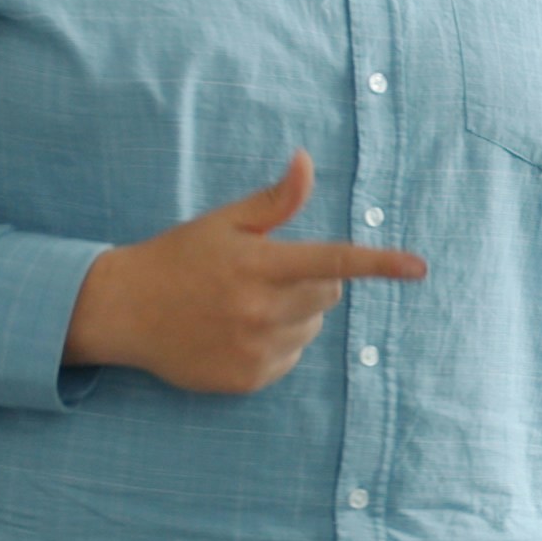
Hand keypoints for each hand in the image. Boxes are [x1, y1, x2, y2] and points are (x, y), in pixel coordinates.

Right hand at [63, 153, 427, 393]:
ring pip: (312, 328)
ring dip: (294, 315)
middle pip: (329, 293)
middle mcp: (261, 310)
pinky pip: (289, 359)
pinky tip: (235, 332)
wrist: (124, 311)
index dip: (379, 264)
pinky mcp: (247, 379)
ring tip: (244, 304)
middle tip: (267, 274)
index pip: (333, 261)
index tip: (418, 268)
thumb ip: (274, 201)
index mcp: (259, 264)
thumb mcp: (224, 223)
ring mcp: (255, 348)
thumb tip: (306, 161)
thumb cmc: (179, 258)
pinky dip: (276, 345)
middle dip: (312, 280)